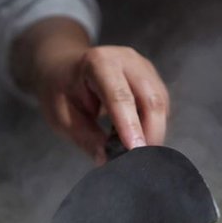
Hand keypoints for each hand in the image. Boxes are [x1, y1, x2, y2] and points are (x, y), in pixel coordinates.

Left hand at [37, 45, 170, 163]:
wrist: (63, 65)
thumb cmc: (60, 88)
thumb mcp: (62, 116)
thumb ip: (86, 138)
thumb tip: (108, 160)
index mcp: (99, 63)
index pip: (120, 96)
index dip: (130, 125)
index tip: (134, 151)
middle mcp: (126, 60)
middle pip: (151, 99)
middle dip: (150, 134)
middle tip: (140, 162)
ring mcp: (142, 67)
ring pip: (161, 104)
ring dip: (153, 132)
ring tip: (133, 151)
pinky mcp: (151, 78)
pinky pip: (161, 105)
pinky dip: (153, 125)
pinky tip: (136, 137)